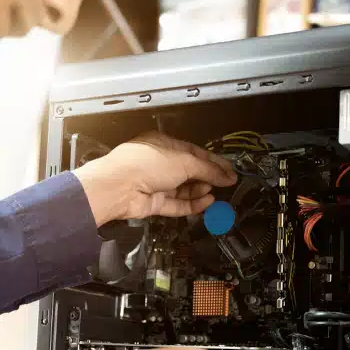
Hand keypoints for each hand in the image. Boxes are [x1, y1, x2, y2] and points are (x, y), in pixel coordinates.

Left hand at [74, 132, 236, 226]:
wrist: (120, 187)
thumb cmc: (144, 164)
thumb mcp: (184, 161)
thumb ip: (208, 169)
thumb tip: (226, 175)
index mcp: (165, 145)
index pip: (195, 153)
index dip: (214, 162)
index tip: (229, 170)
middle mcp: (160, 164)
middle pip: (191, 172)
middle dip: (209, 178)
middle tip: (226, 183)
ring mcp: (157, 184)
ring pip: (185, 190)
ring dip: (200, 191)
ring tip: (214, 192)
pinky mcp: (155, 203)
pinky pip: (178, 204)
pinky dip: (192, 204)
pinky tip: (206, 202)